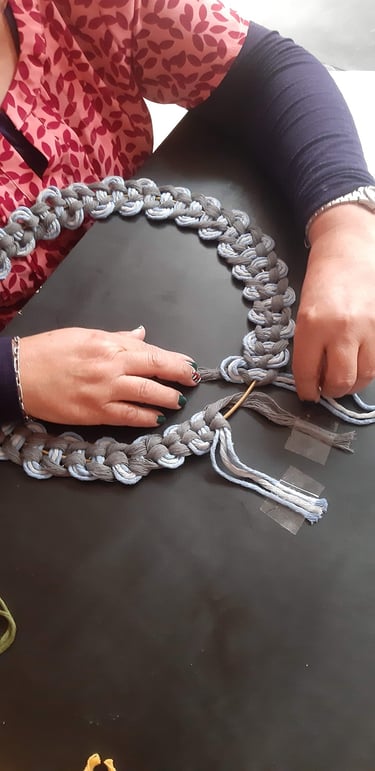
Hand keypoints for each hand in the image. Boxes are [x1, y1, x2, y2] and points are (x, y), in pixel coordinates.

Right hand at [19, 326, 199, 425]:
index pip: (150, 351)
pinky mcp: (95, 412)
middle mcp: (110, 365)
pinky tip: (157, 418)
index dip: (173, 359)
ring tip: (179, 400)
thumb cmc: (48, 352)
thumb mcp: (84, 335)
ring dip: (167, 397)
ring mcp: (104, 391)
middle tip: (193, 380)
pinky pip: (128, 416)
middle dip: (179, 376)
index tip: (188, 364)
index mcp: (108, 344)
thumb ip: (116, 338)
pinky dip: (146, 417)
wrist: (18, 375)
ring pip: (147, 394)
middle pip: (155, 369)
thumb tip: (141, 336)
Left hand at [293, 205, 374, 400]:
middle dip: (332, 390)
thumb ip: (310, 346)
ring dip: (354, 382)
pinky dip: (369, 365)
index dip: (307, 389)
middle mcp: (342, 328)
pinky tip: (360, 359)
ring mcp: (370, 327)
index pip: (308, 372)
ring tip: (346, 376)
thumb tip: (316, 377)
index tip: (308, 393)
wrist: (350, 247)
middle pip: (341, 381)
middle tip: (328, 387)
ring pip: (365, 375)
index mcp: (313, 324)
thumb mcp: (305, 313)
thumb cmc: (323, 278)